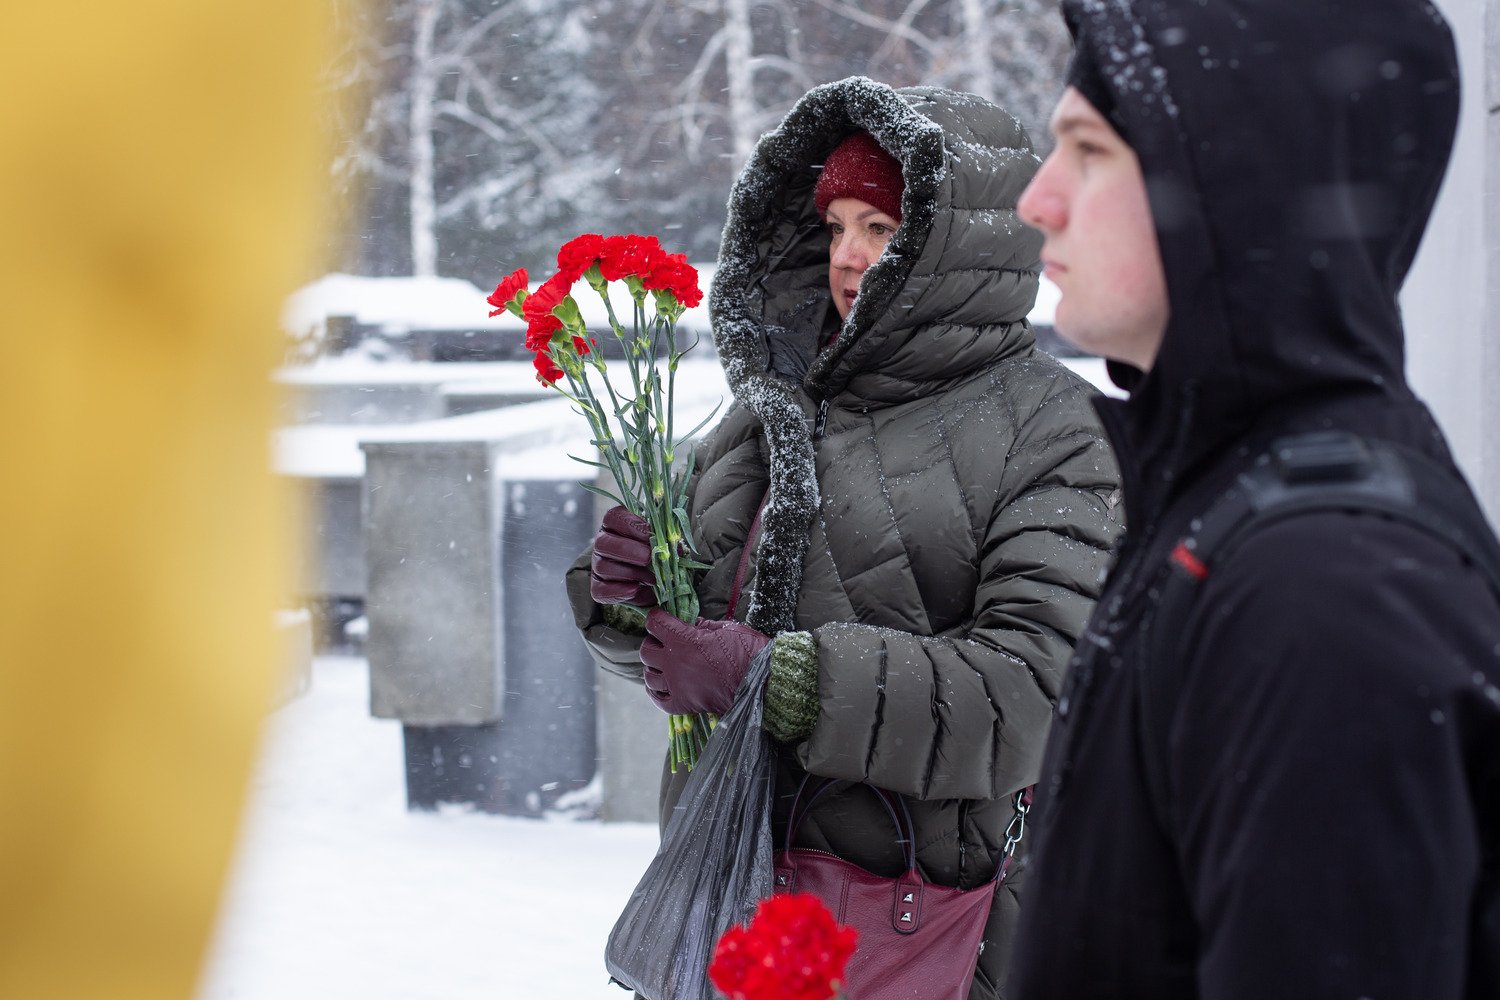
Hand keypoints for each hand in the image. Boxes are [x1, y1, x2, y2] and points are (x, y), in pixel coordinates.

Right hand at [590, 506, 656, 606]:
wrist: (650, 582)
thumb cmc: (655, 556)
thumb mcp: (662, 546)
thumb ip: (666, 542)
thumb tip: (674, 546)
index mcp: (615, 526)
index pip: (613, 517)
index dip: (629, 523)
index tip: (648, 532)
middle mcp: (603, 543)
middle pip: (603, 543)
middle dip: (627, 549)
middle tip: (648, 557)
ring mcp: (598, 565)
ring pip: (602, 566)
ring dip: (630, 572)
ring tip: (651, 578)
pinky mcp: (598, 587)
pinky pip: (600, 590)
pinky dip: (618, 591)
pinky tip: (635, 589)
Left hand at [640, 609, 770, 714]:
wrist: (763, 681)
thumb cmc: (748, 651)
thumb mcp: (726, 628)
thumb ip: (702, 626)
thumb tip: (690, 624)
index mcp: (684, 638)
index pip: (654, 623)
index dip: (657, 618)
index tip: (662, 618)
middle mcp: (675, 661)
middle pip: (646, 650)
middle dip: (653, 643)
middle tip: (665, 643)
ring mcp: (677, 684)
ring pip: (648, 675)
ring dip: (654, 668)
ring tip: (665, 665)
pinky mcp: (684, 704)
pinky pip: (658, 699)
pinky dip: (657, 692)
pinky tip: (663, 686)